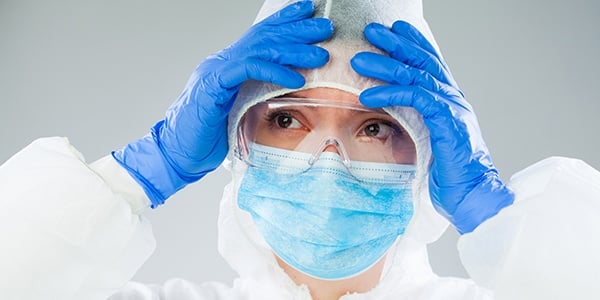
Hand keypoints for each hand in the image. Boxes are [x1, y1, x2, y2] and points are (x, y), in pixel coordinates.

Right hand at [113, 1, 333, 206]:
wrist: (178, 153)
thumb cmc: (209, 136)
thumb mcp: (240, 111)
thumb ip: (258, 95)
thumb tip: (289, 91)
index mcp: (230, 65)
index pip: (260, 36)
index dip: (285, 20)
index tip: (309, 10)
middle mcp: (222, 62)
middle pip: (264, 36)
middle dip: (297, 29)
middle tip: (325, 27)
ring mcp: (216, 71)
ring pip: (259, 49)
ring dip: (293, 49)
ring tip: (320, 54)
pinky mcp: (213, 86)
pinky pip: (248, 71)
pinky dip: (275, 71)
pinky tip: (296, 78)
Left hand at [350, 21, 513, 233]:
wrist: (472, 195)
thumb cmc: (450, 173)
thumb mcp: (429, 140)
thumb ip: (418, 121)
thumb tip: (393, 114)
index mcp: (448, 100)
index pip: (429, 62)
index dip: (412, 42)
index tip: (393, 28)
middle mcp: (452, 98)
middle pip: (422, 61)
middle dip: (395, 43)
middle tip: (371, 30)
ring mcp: (452, 108)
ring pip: (416, 75)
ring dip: (384, 65)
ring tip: (358, 60)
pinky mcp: (447, 121)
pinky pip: (416, 98)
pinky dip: (390, 92)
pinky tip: (367, 94)